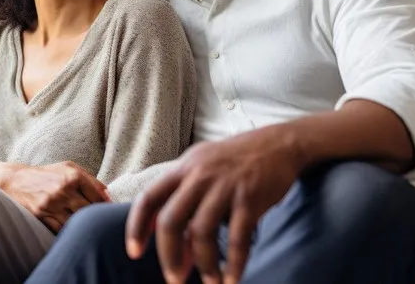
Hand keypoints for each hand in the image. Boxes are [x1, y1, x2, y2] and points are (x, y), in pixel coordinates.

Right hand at [0, 161, 110, 232]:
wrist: (15, 181)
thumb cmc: (46, 175)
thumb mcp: (68, 168)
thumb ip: (90, 180)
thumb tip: (109, 197)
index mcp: (73, 175)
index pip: (99, 196)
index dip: (106, 206)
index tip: (109, 213)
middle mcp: (63, 189)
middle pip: (90, 211)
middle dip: (96, 218)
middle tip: (101, 223)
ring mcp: (52, 204)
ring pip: (77, 222)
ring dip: (83, 226)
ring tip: (88, 228)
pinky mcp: (43, 216)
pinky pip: (62, 229)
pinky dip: (69, 231)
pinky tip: (72, 230)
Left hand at [125, 125, 306, 283]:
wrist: (279, 144)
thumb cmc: (236, 161)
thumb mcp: (203, 168)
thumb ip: (186, 199)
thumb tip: (175, 244)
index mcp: (184, 168)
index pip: (149, 198)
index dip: (137, 227)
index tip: (134, 252)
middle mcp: (200, 175)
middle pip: (171, 219)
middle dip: (168, 255)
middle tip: (174, 280)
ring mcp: (225, 186)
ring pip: (202, 232)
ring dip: (203, 264)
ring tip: (210, 283)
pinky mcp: (250, 198)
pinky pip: (238, 238)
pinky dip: (234, 263)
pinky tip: (232, 279)